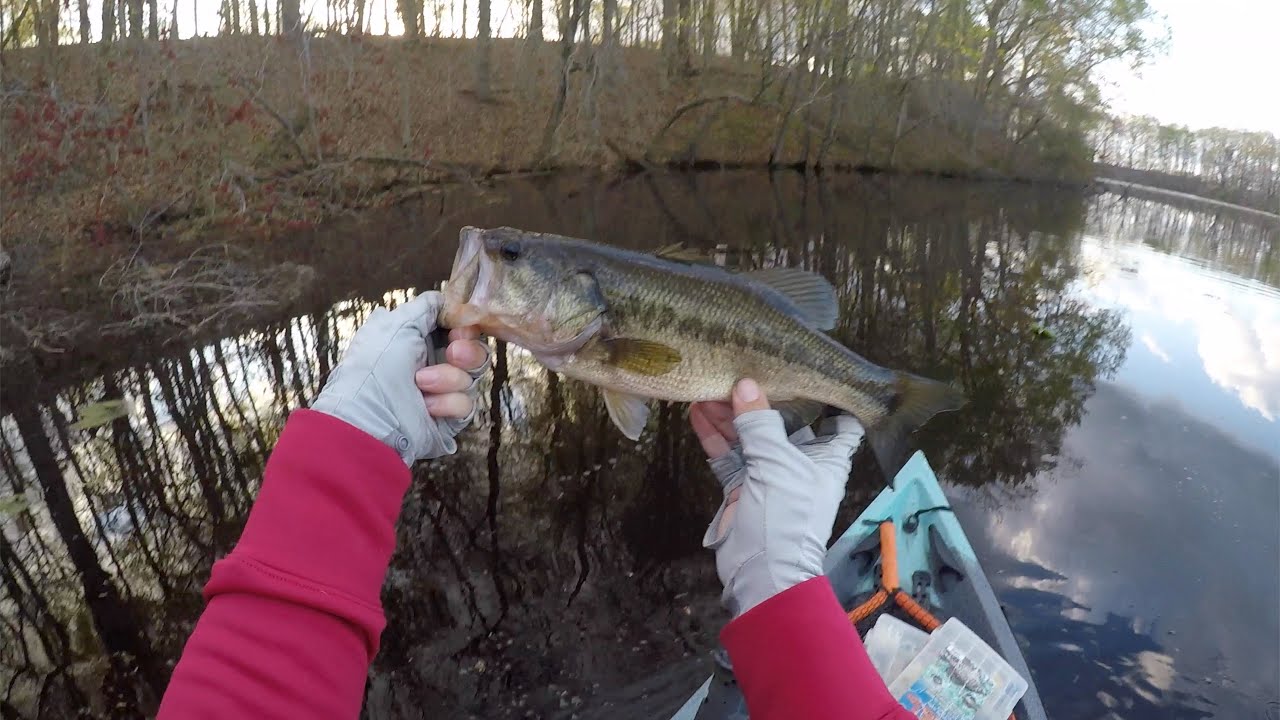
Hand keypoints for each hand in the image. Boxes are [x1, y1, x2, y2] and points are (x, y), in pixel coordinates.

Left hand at [311, 292, 489, 464]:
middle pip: (473, 350)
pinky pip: (466, 403)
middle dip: (467, 351)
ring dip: (449, 377)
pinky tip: (426, 406)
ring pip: (472, 376)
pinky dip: (447, 402)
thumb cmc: (375, 366)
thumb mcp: (396, 324)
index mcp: (418, 340)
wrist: (369, 417)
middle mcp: (432, 364)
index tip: (459, 326)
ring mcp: (442, 391)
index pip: (457, 328)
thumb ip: (425, 307)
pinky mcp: (449, 417)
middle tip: (454, 352)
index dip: (463, 325)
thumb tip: (444, 299)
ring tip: (421, 383)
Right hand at [692, 379, 864, 615]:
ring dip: (730, 413)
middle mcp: (800, 462)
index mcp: (827, 458)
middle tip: (737, 369)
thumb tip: (745, 385)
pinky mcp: (743, 485)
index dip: (830, 395)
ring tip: (708, 385)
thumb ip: (759, 423)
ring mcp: (769, 473)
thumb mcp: (777, 464)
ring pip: (749, 435)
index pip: (838, 420)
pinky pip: (728, 454)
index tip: (813, 367)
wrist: (762, 572)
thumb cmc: (786, 517)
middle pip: (783, 421)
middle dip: (761, 397)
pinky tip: (697, 412)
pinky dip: (714, 435)